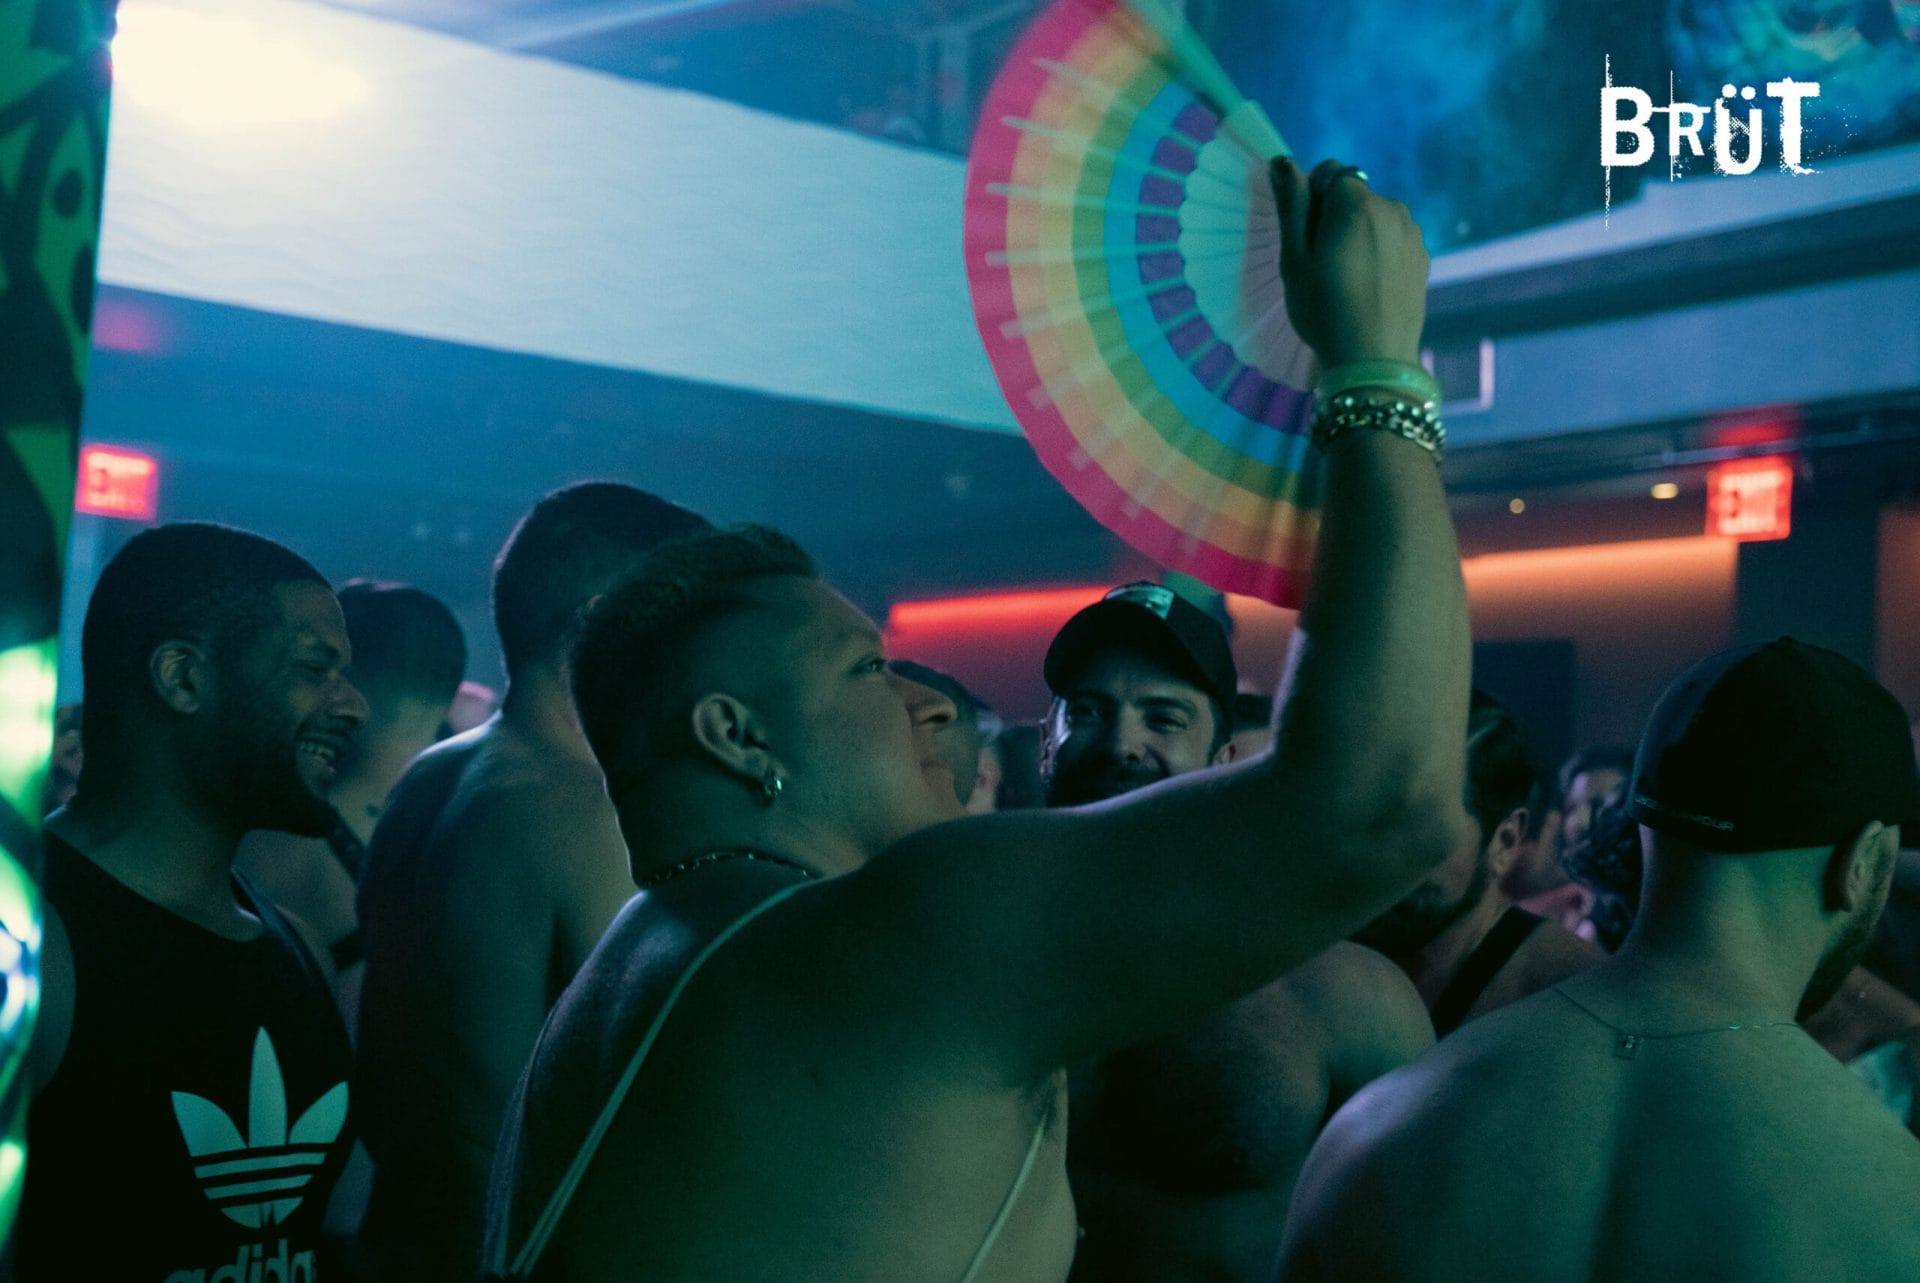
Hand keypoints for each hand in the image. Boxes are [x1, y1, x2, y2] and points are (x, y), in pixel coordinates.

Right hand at [1269, 158, 1429, 368]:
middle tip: (1323, 262)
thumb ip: (1293, 205)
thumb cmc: (1323, 310)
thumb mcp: (1295, 260)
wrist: (1373, 359)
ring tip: (1347, 276)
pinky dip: (1378, 250)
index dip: (1313, 198)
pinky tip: (1369, 285)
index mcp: (1357, 204)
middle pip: (1355, 194)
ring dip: (1358, 232)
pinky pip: (1392, 238)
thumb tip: (1285, 162)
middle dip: (1336, 215)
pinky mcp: (1422, 256)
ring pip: (1375, 216)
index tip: (1307, 236)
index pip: (1331, 172)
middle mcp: (1392, 208)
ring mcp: (1412, 232)